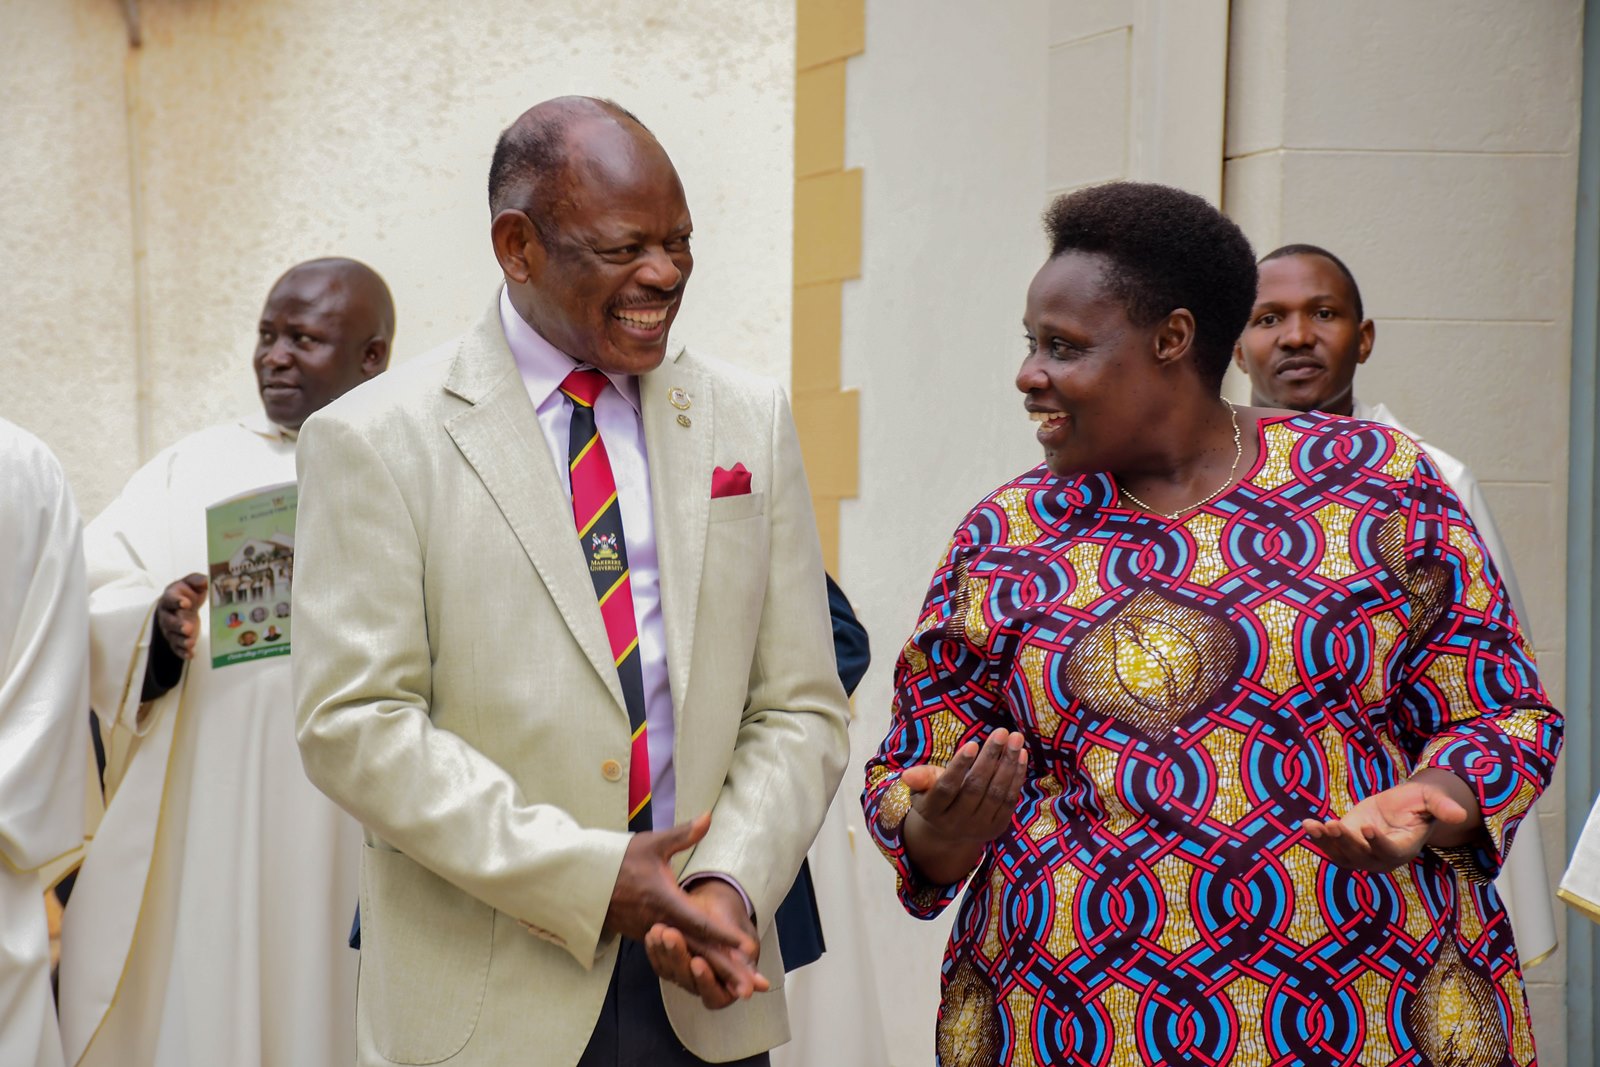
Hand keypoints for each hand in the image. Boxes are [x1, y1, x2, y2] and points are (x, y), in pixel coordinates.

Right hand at [155, 574, 208, 659]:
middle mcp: (166, 614)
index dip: (176, 602)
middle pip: (168, 621)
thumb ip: (198, 580)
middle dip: (178, 625)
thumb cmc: (187, 591)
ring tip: (191, 642)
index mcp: (169, 598)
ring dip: (181, 640)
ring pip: (172, 636)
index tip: (186, 603)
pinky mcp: (175, 639)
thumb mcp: (193, 582)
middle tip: (188, 628)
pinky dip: (182, 652)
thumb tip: (207, 580)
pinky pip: (176, 647)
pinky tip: (191, 654)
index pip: (170, 600)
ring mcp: (170, 629)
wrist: (184, 603)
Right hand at [604, 813, 767, 1002]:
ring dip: (714, 971)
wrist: (582, 881)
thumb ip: (684, 835)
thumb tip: (709, 817)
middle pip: (698, 949)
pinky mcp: (645, 937)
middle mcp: (659, 923)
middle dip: (726, 968)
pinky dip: (695, 965)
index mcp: (664, 901)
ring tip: (739, 987)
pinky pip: (674, 954)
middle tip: (752, 987)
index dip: (724, 934)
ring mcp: (651, 934)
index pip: (699, 922)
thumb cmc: (619, 860)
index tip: (746, 947)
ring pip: (688, 955)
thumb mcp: (652, 844)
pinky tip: (713, 973)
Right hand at [901, 729, 1027, 884]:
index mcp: (933, 812)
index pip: (947, 788)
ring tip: (1015, 738)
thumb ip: (920, 778)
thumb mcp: (923, 788)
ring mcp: (979, 827)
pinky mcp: (998, 827)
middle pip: (975, 788)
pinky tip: (1020, 755)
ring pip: (996, 793)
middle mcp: (956, 823)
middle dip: (990, 758)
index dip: (959, 767)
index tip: (972, 743)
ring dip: (1008, 763)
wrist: (951, 832)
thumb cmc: (935, 798)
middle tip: (1002, 732)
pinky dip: (1017, 776)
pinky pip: (1010, 800)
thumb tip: (906, 775)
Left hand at [1302, 770, 1481, 872]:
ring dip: (1326, 842)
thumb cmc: (1418, 803)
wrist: (1400, 806)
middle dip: (1347, 843)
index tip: (1366, 828)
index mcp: (1404, 849)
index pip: (1390, 852)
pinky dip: (1317, 838)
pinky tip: (1306, 824)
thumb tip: (1461, 814)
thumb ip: (1442, 808)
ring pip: (1342, 856)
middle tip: (1334, 825)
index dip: (1378, 843)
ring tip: (1314, 826)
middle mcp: (1381, 858)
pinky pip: (1330, 847)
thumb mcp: (1431, 800)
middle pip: (1362, 857)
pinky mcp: (1346, 845)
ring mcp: (1362, 854)